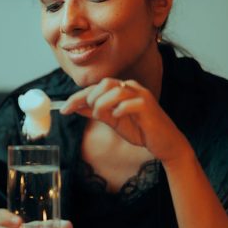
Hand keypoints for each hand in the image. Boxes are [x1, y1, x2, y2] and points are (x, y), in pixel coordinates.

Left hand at [60, 78, 189, 164]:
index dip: (77, 97)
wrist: (164, 143)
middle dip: (91, 98)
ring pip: (116, 90)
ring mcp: (141, 95)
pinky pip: (130, 102)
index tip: (63, 109)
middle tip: (91, 114)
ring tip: (104, 117)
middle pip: (104, 83)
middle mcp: (131, 87)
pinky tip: (117, 117)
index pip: (96, 87)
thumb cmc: (140, 131)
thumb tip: (75, 107)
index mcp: (122, 89)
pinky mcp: (148, 106)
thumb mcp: (113, 121)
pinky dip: (120, 109)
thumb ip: (96, 112)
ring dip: (103, 104)